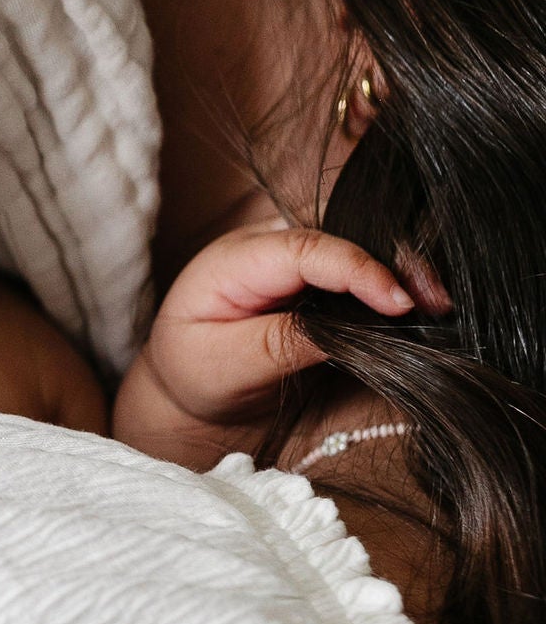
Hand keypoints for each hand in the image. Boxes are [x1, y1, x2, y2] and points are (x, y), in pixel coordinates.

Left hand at [115, 222, 417, 469]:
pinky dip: (391, 287)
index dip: (356, 269)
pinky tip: (421, 309)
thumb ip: (277, 345)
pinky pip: (359, 272)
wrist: (186, 384)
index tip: (395, 302)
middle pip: (341, 239)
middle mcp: (270, 247)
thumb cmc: (195, 372)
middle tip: (435, 303)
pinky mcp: (317, 280)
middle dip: (392, 266)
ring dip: (401, 274)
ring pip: (358, 250)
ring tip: (438, 306)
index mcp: (235, 259)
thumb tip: (340, 335)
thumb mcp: (224, 366)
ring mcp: (296, 260)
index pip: (304, 248)